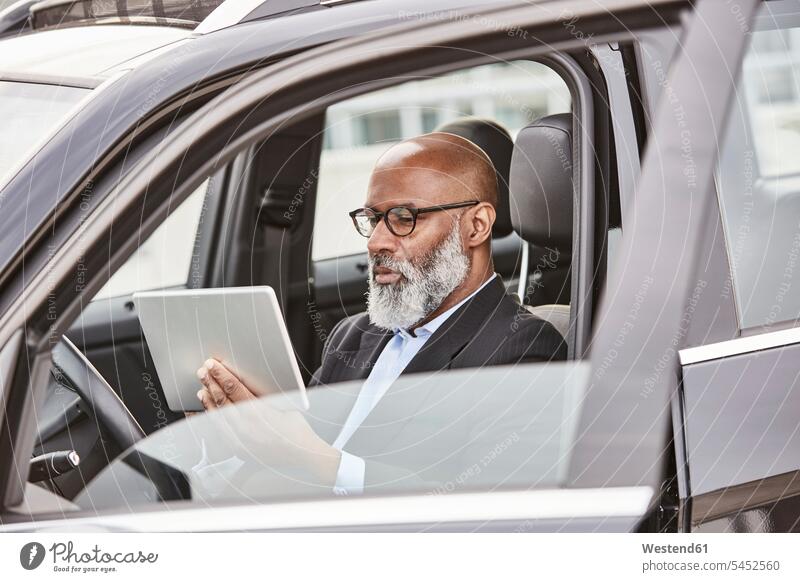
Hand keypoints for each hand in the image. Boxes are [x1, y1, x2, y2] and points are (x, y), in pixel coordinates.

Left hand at [196, 358, 340, 485]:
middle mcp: (246, 429)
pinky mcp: (239, 450)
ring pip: (218, 417)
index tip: (213, 365)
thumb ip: (262, 394)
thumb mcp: (283, 404)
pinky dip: (212, 419)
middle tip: (203, 371)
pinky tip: (208, 410)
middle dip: (212, 384)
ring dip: (209, 401)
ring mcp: (240, 442)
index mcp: (258, 414)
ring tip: (202, 388)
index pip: (234, 389)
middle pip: (223, 401)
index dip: (221, 375)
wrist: (303, 453)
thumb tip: (245, 380)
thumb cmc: (297, 428)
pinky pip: (219, 432)